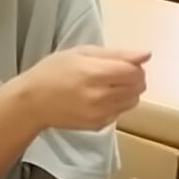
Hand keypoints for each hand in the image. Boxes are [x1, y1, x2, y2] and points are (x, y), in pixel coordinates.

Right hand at [13, 46, 150, 131]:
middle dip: (133, 78)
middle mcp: (100, 96)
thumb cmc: (52, 71)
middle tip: (115, 74)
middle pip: (138, 87)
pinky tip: (99, 99)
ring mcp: (100, 114)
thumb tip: (146, 54)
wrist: (31, 103)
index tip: (123, 64)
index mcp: (95, 73)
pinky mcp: (98, 126)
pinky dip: (116, 104)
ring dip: (127, 92)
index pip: (135, 72)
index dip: (135, 66)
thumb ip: (116, 54)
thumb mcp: (81, 52)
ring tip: (107, 86)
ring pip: (133, 101)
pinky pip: (120, 112)